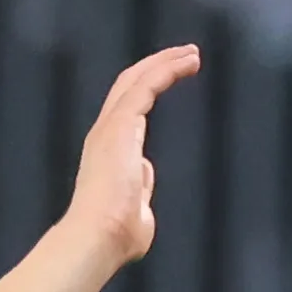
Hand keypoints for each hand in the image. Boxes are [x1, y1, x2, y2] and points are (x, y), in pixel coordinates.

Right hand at [65, 45, 199, 264]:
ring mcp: (110, 127)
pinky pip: (146, 85)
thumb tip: (146, 173)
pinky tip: (187, 62)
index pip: (129, 109)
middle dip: (157, 67)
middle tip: (186, 55)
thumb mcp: (137, 211)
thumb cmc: (117, 237)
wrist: (98, 238)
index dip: (150, 89)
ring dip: (165, 62)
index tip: (173, 78)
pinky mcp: (120, 124)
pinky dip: (166, 69)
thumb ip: (142, 189)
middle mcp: (106, 133)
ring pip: (137, 79)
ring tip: (193, 53)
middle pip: (129, 86)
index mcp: (109, 152)